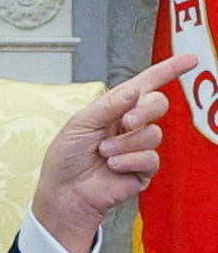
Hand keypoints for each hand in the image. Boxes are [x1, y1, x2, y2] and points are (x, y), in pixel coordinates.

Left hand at [33, 53, 200, 252]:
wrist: (64, 193)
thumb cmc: (66, 159)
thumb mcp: (79, 125)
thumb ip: (107, 106)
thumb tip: (134, 91)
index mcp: (115, 109)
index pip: (145, 85)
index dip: (168, 71)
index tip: (189, 60)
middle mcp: (130, 125)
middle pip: (158, 104)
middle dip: (144, 111)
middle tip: (126, 122)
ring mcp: (139, 147)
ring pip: (153, 133)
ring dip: (125, 143)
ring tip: (104, 153)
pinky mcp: (143, 169)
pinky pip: (151, 158)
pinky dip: (129, 160)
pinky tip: (113, 166)